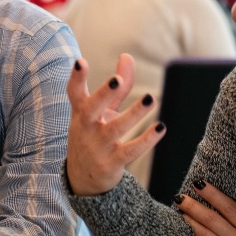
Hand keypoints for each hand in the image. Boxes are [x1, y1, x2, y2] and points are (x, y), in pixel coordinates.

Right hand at [65, 54, 165, 195]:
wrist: (84, 179)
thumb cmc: (94, 136)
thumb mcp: (102, 112)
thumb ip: (116, 87)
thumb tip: (126, 56)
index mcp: (81, 114)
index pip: (74, 94)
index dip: (76, 78)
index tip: (80, 62)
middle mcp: (86, 128)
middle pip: (90, 109)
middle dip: (102, 94)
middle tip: (116, 79)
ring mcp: (98, 146)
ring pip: (115, 129)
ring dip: (134, 114)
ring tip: (151, 98)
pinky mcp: (112, 163)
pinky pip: (130, 151)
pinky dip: (146, 140)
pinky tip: (160, 128)